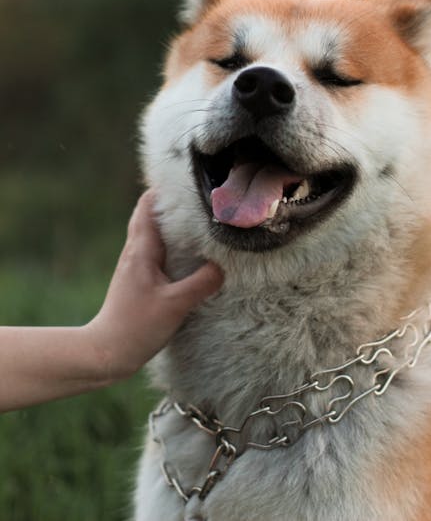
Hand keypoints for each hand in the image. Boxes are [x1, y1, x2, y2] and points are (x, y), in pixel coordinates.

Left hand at [85, 190, 222, 380]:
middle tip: (198, 196)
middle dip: (170, 202)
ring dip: (171, 223)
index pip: (148, 206)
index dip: (165, 189)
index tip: (187, 180)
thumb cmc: (136, 327)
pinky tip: (186, 253)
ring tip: (197, 219)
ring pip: (152, 232)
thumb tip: (224, 266)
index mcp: (141, 250)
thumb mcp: (175, 305)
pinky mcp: (138, 279)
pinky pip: (155, 250)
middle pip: (149, 214)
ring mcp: (134, 265)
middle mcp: (135, 252)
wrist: (106, 351)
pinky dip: (170, 243)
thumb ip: (202, 283)